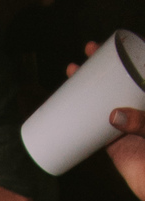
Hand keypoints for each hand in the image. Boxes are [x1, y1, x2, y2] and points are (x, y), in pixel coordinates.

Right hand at [63, 41, 144, 200]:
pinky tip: (71, 109)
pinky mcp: (113, 145)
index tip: (106, 47)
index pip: (135, 72)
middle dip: (99, 68)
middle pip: (115, 83)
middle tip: (85, 56)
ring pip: (103, 102)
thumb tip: (114, 115)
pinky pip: (96, 128)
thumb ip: (140, 121)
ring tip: (71, 75)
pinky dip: (83, 119)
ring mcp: (124, 125)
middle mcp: (136, 109)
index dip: (121, 57)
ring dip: (87, 90)